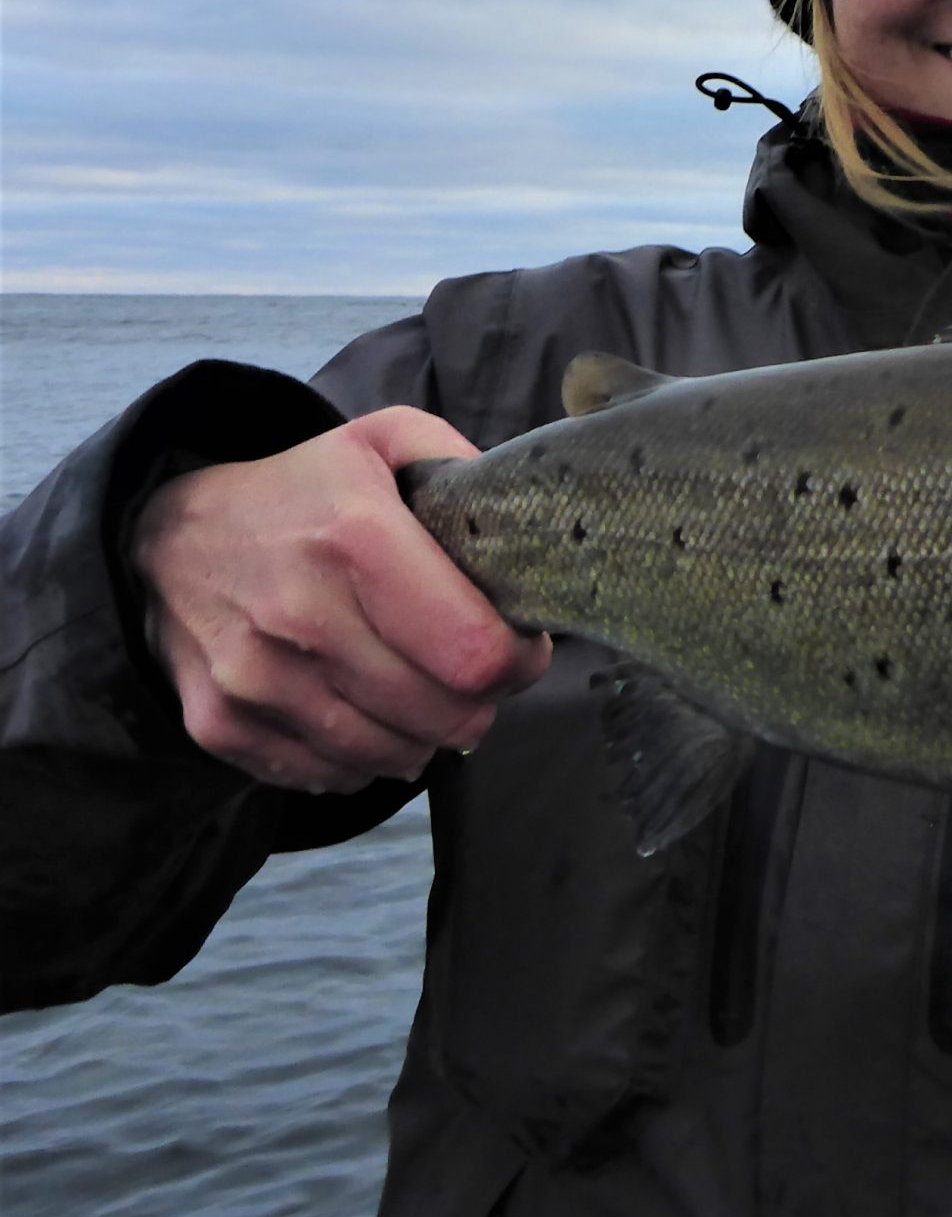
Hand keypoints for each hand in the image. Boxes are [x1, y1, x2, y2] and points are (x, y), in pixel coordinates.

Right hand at [134, 408, 551, 792]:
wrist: (166, 540)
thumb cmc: (300, 494)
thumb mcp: (382, 442)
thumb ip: (462, 467)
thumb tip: (520, 523)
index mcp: (356, 538)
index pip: (476, 652)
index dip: (519, 661)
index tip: (519, 646)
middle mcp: (301, 615)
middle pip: (445, 715)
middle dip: (480, 701)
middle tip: (472, 671)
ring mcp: (256, 677)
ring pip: (394, 755)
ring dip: (426, 733)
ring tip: (422, 689)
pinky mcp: (222, 723)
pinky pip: (332, 774)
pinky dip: (364, 756)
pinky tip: (366, 711)